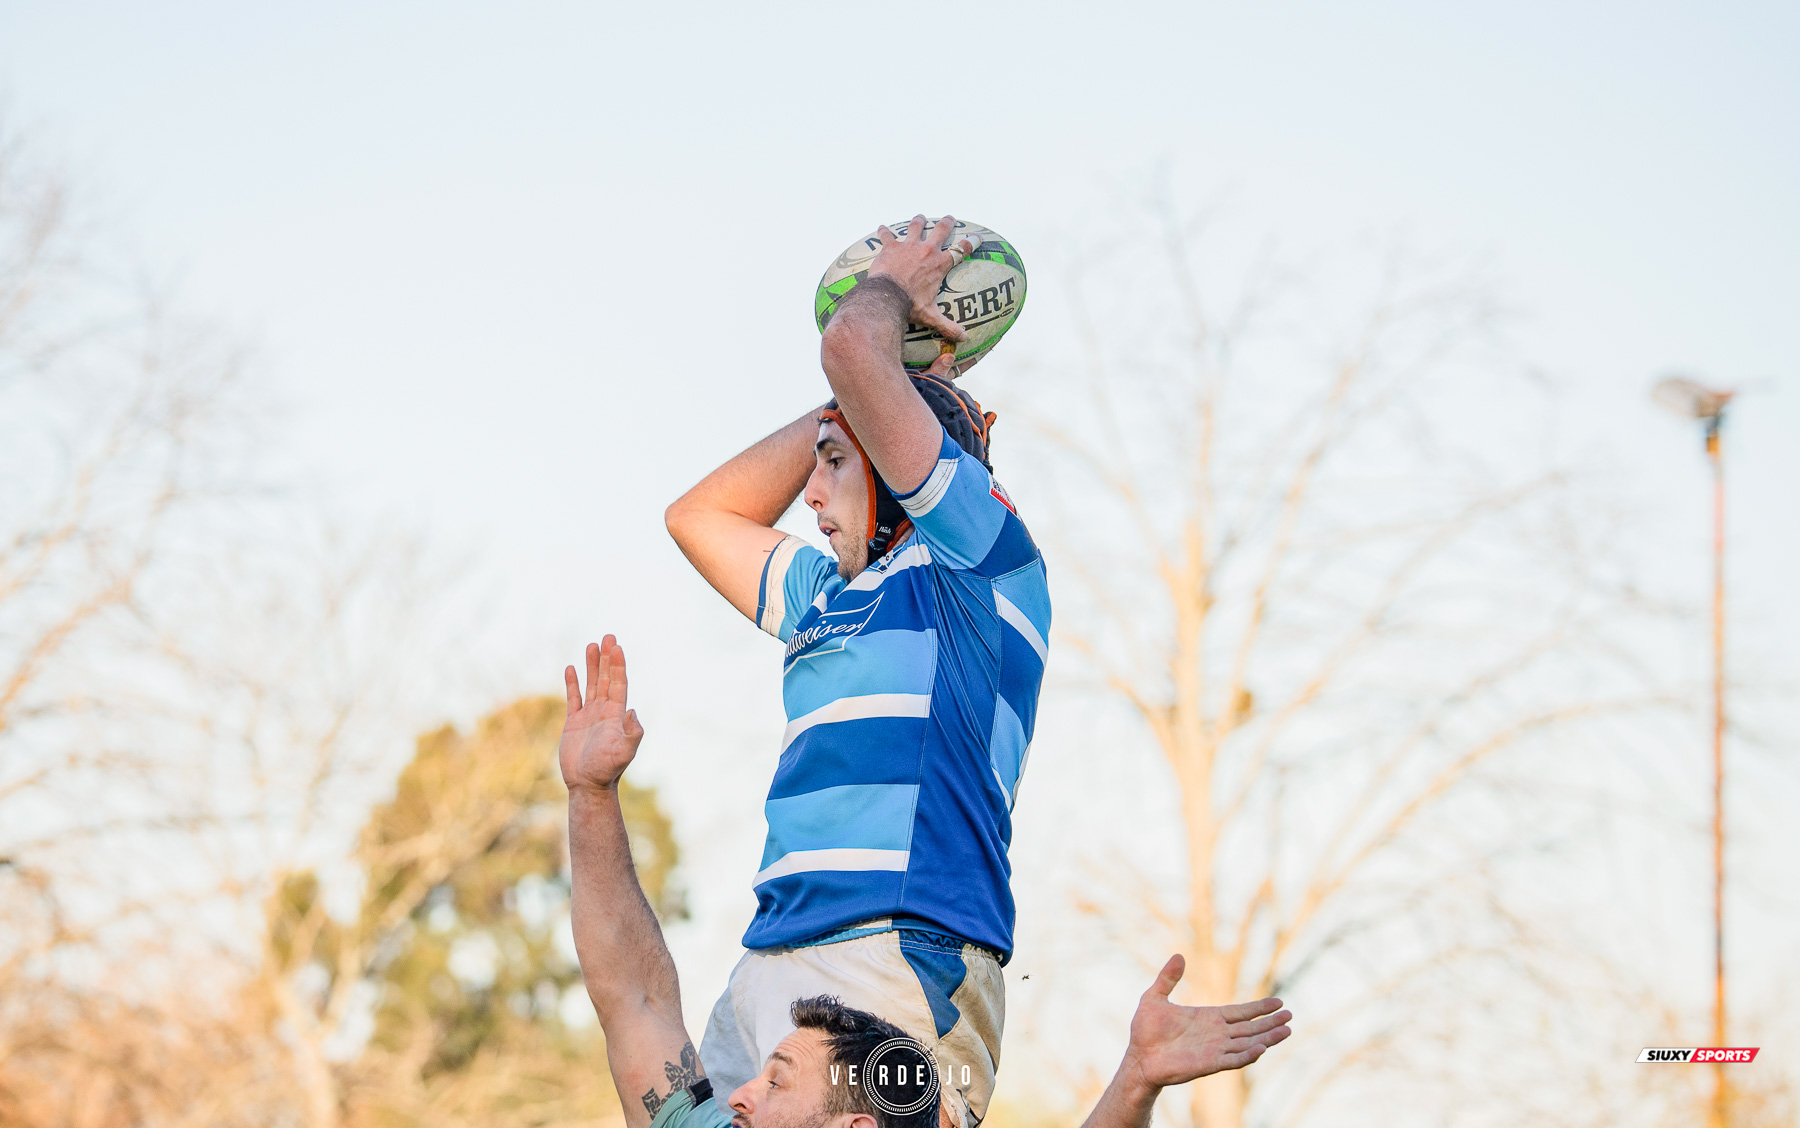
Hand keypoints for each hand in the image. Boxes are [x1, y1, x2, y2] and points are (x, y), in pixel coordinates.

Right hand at [560, 635, 644, 793]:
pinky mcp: (574, 723)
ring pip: (591, 684)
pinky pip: (573, 698)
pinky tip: (571, 668)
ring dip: (592, 665)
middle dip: (607, 658)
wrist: (588, 785)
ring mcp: (589, 716)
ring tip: (591, 645)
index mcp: (616, 715)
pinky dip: (573, 683)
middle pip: (607, 678)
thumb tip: (632, 711)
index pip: (618, 683)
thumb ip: (632, 733)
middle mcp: (604, 711)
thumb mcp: (624, 752)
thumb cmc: (607, 770)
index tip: (616, 646)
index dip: (618, 665)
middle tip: (608, 636)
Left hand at [867, 214, 975, 342]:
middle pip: (941, 230)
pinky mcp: (890, 246)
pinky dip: (884, 231)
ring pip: (916, 226)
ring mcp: (908, 246)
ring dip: (919, 221)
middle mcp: (927, 250)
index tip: (978, 237)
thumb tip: (963, 339)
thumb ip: (947, 326)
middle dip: (947, 222)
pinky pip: (887, 234)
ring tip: (920, 217)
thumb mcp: (930, 316)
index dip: (971, 242)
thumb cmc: (910, 306)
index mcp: (939, 265)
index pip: (961, 251)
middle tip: (950, 218)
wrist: (887, 297)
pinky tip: (881, 228)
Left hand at [1122, 956, 1291, 1088]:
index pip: (1240, 1013)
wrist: (1138, 1057)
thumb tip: (1179, 955)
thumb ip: (1168, 978)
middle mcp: (1216, 1034)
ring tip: (1287, 1030)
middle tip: (1291, 1016)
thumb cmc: (1145, 1031)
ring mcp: (1215, 1050)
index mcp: (1208, 1018)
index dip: (1259, 1008)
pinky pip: (1234, 1060)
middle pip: (1250, 1028)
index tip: (1278, 1002)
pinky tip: (1262, 1047)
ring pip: (1248, 1043)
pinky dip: (1249, 1054)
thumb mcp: (1155, 997)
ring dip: (1267, 1038)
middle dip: (1270, 1022)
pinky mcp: (1209, 1064)